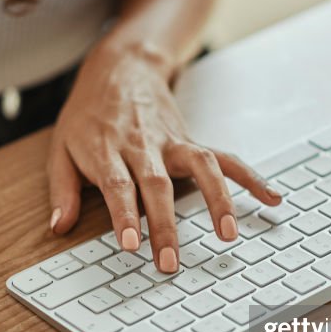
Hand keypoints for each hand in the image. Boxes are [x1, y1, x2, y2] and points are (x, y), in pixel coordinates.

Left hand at [47, 41, 280, 271]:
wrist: (120, 69)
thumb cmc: (88, 115)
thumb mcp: (61, 148)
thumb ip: (62, 190)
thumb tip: (59, 227)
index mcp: (107, 149)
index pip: (119, 185)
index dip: (125, 215)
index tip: (132, 245)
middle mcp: (144, 146)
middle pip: (158, 185)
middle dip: (165, 225)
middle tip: (170, 262)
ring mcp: (172, 142)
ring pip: (200, 167)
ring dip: (217, 200)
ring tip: (229, 234)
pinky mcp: (191, 141)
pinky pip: (224, 158)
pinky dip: (250, 177)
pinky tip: (271, 198)